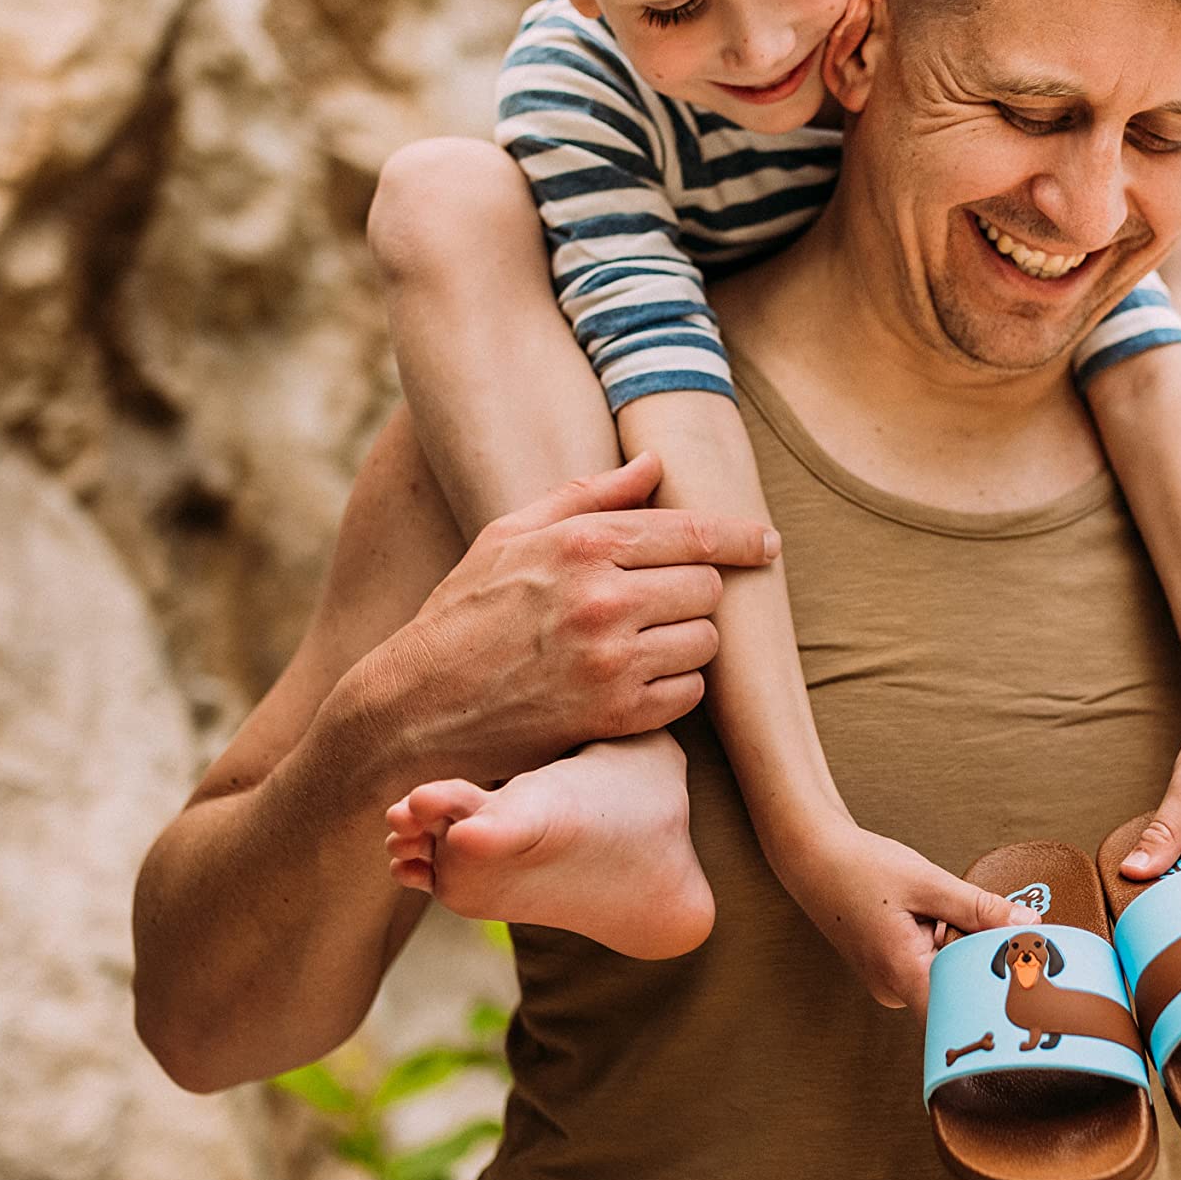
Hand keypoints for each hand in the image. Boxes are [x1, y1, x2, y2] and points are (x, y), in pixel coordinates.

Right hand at [384, 453, 777, 782]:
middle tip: (659, 603)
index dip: (741, 537)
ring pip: (706, 642)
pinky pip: (688, 694)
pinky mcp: (615, 717)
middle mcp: (603, 599)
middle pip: (707, 586)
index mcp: (581, 545)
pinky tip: (634, 680)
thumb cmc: (461, 615)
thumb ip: (587, 495)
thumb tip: (655, 463)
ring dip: (686, 641)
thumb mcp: (508, 536)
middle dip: (693, 592)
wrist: (415, 709)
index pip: (693, 532)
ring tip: (641, 642)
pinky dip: (673, 687)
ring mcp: (611, 662)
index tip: (765, 543)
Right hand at [772, 823, 1030, 1013]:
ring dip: (957, 946)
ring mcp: (889, 984)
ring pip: (945, 976)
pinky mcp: (890, 972)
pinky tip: (928, 915)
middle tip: (981, 919)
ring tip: (939, 910)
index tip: (1022, 974)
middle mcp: (894, 990)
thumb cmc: (861, 868)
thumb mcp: (928, 881)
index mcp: (902, 974)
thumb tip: (1028, 923)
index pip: (961, 1014)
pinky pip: (929, 966)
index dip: (995, 997)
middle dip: (977, 955)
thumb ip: (979, 907)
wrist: (814, 858)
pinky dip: (940, 943)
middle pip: (958, 990)